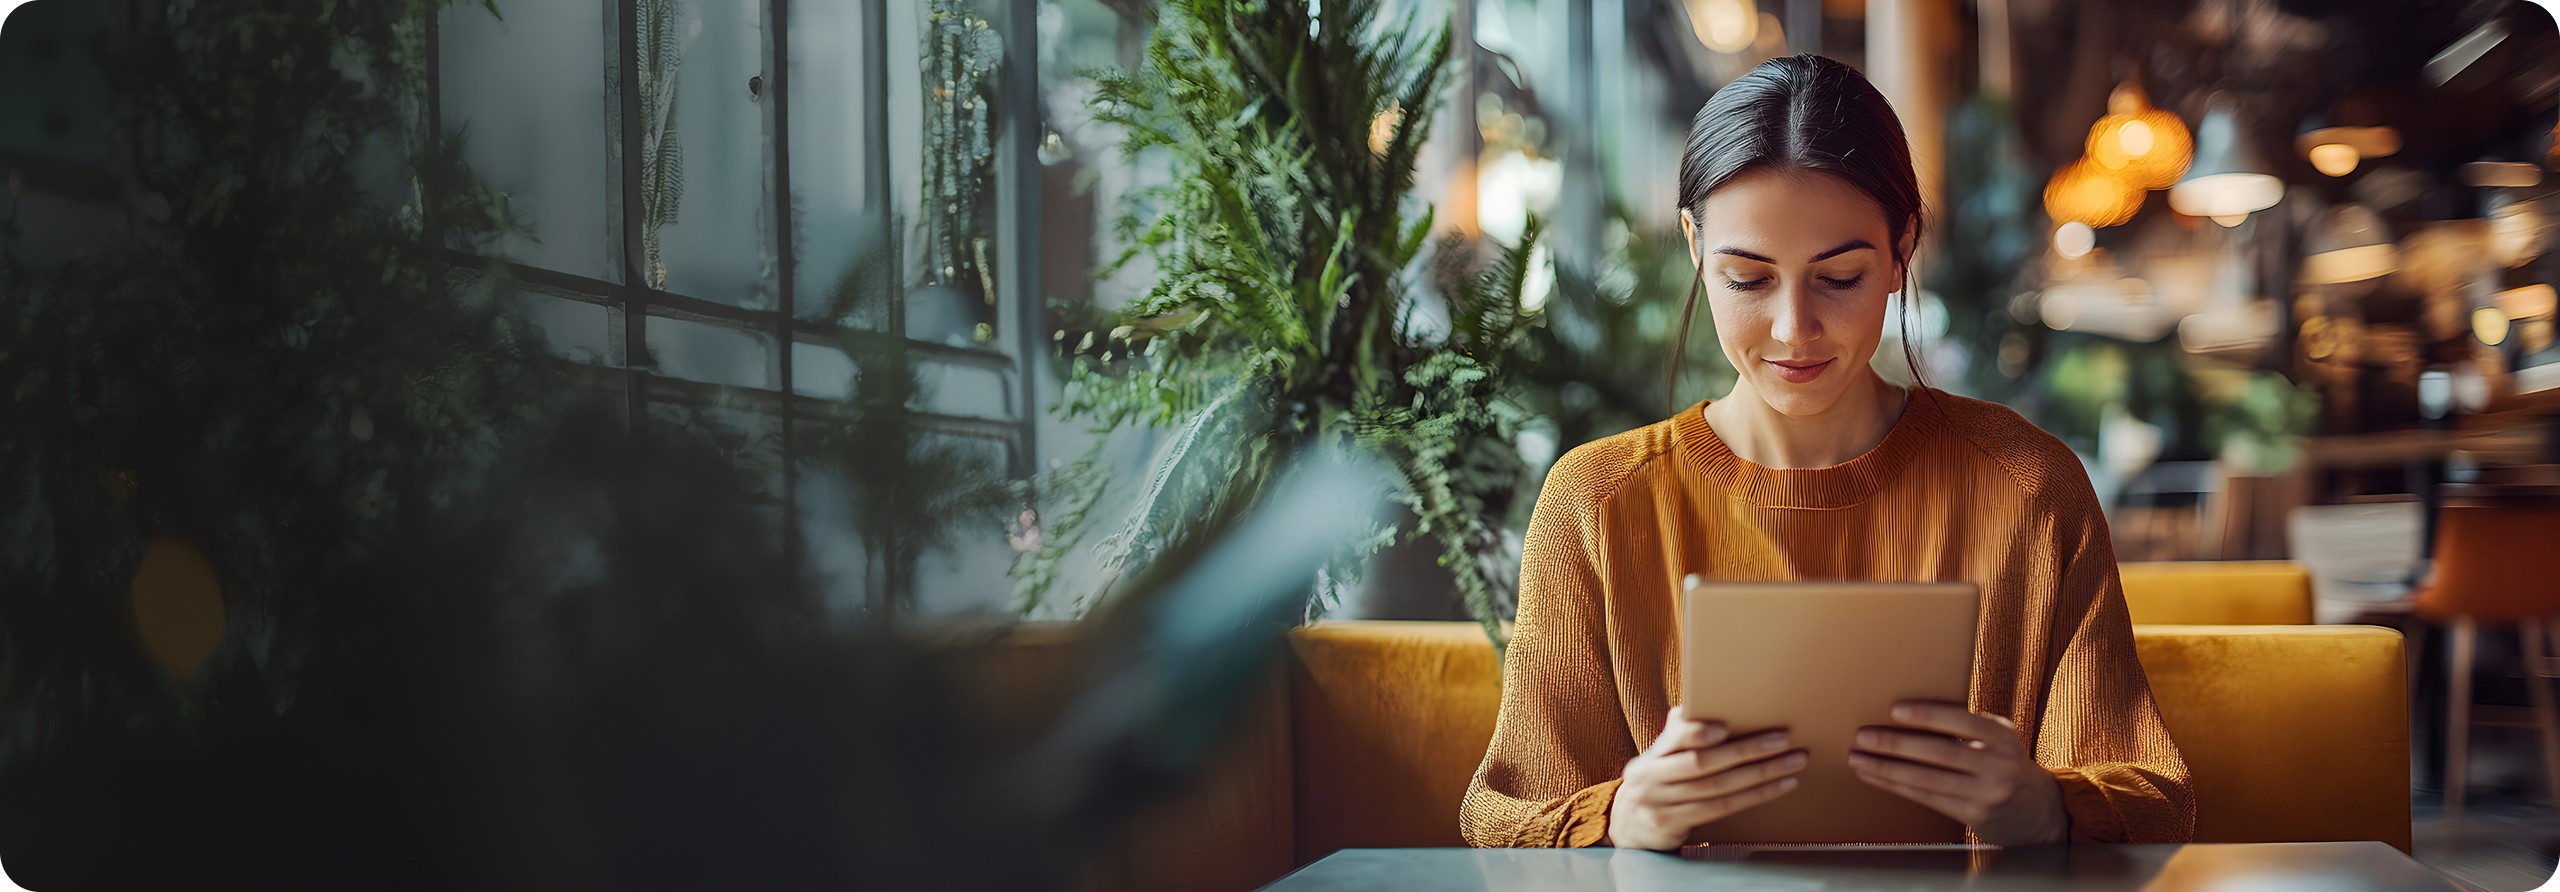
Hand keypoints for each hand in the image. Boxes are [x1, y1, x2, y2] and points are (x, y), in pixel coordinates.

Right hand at [1608, 707, 1806, 850]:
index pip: (1673, 739)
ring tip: (1793, 762)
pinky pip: (1723, 809)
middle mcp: (1652, 779)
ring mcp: (1662, 805)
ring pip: (1720, 788)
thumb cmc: (1657, 783)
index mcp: (1651, 755)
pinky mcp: (1676, 826)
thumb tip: (1701, 705)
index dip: (1697, 733)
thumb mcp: (1659, 758)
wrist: (1628, 826)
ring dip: (1762, 775)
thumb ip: (1678, 736)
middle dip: (1747, 750)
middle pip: (1703, 764)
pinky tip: (1779, 786)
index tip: (1726, 726)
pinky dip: (1755, 796)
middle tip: (1782, 739)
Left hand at [1848, 700, 2067, 844]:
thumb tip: (1906, 711)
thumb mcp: (1996, 739)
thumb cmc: (2003, 763)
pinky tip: (1874, 776)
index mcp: (2001, 735)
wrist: (2038, 809)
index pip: (1962, 721)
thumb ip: (1965, 726)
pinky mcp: (1975, 815)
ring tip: (1858, 758)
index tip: (1895, 710)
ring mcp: (1987, 792)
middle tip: (1863, 736)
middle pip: (1939, 752)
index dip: (1928, 716)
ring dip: (1887, 768)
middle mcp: (1998, 763)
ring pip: (1928, 779)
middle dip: (1896, 744)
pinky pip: (1927, 798)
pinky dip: (1896, 786)